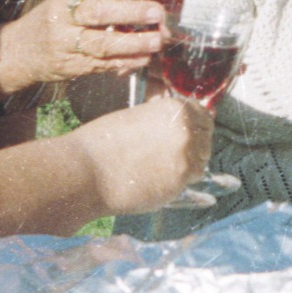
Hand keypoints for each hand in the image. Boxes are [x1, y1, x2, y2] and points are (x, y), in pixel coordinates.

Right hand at [0, 0, 165, 88]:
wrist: (20, 51)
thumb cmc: (56, 17)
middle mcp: (63, 15)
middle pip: (97, 11)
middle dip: (130, 12)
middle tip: (156, 13)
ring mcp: (66, 42)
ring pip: (101, 43)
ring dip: (133, 42)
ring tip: (157, 40)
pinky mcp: (72, 65)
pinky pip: (103, 64)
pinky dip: (127, 61)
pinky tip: (145, 57)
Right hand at [72, 97, 214, 213]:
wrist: (84, 172)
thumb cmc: (101, 143)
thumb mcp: (136, 118)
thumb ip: (162, 121)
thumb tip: (181, 126)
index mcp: (174, 109)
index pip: (202, 114)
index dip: (197, 123)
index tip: (193, 131)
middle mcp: (185, 130)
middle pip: (206, 137)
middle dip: (196, 144)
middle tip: (178, 153)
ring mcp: (185, 157)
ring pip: (201, 161)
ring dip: (190, 164)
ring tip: (165, 168)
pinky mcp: (179, 183)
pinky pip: (189, 182)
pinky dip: (179, 182)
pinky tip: (160, 180)